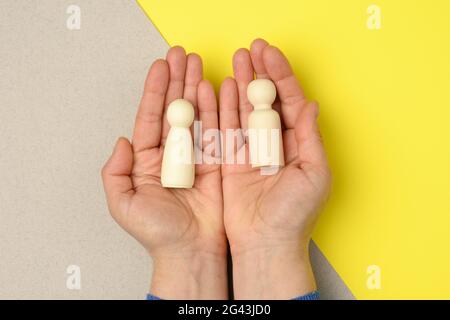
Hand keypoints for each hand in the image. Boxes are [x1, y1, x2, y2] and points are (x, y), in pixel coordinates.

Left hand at [102, 47, 226, 298]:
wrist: (190, 251)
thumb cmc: (158, 232)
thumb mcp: (123, 203)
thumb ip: (115, 171)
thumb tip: (122, 140)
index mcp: (147, 160)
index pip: (150, 117)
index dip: (155, 90)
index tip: (161, 66)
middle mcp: (171, 154)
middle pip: (174, 109)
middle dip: (177, 81)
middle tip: (182, 55)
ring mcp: (195, 155)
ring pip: (195, 114)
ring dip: (196, 88)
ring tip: (198, 64)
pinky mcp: (217, 162)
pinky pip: (216, 130)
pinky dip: (216, 108)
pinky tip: (214, 89)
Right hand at [219, 39, 330, 298]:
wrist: (266, 244)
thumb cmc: (295, 215)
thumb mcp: (314, 174)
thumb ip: (311, 137)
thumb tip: (311, 104)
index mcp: (298, 144)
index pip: (290, 101)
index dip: (281, 76)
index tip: (270, 54)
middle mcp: (275, 144)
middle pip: (266, 100)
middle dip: (260, 74)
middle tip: (252, 49)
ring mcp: (251, 151)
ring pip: (245, 110)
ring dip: (241, 84)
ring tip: (236, 60)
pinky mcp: (230, 161)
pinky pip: (226, 129)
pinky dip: (223, 108)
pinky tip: (220, 88)